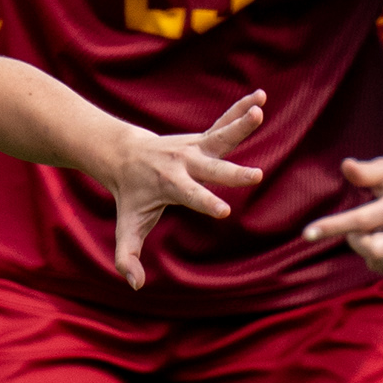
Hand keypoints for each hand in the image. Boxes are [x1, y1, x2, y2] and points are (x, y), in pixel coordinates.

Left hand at [105, 93, 266, 289]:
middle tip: (256, 176)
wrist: (122, 154)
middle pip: (212, 169)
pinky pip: (224, 122)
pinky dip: (240, 109)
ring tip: (258, 111)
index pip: (191, 196)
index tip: (224, 212)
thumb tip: (134, 285)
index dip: (206, 203)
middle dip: (232, 174)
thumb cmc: (129, 196)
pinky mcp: (202, 138)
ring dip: (239, 124)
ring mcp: (194, 148)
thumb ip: (127, 257)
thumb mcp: (127, 227)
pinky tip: (260, 97)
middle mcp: (184, 164)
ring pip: (220, 136)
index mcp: (170, 185)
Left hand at [300, 128, 382, 276]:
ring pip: (381, 263)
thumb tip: (345, 167)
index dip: (332, 227)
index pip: (361, 220)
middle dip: (356, 243)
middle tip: (360, 228)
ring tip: (381, 229)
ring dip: (370, 251)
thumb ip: (367, 172)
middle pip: (372, 252)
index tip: (308, 233)